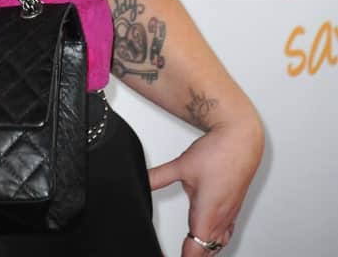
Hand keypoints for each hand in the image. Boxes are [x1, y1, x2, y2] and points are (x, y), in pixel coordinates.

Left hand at [148, 117, 263, 254]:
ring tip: (191, 248)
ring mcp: (230, 215)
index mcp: (207, 216)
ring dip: (204, 249)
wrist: (241, 139)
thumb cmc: (218, 153)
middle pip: (206, 253)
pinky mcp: (235, 207)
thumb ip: (159, 177)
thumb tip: (142, 180)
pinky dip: (216, 240)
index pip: (194, 253)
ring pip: (218, 245)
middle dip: (192, 256)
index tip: (167, 256)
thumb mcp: (182, 165)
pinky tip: (210, 235)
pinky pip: (227, 234)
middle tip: (176, 252)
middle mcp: (220, 220)